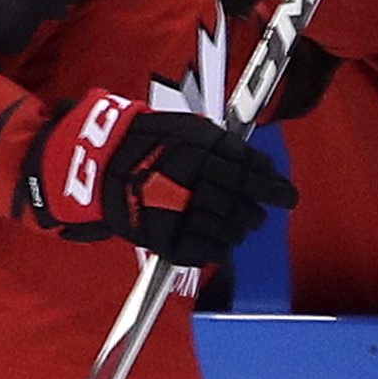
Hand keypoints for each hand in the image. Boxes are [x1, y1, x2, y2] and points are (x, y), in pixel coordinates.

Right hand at [32, 101, 297, 266]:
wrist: (92, 165)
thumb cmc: (142, 142)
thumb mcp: (184, 128)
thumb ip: (220, 143)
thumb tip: (257, 163)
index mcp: (200, 148)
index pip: (250, 169)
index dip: (271, 184)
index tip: (285, 193)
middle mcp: (192, 179)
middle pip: (242, 201)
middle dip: (256, 210)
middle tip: (260, 213)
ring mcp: (179, 211)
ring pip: (229, 228)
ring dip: (240, 230)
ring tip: (241, 228)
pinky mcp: (166, 238)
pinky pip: (206, 251)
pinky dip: (219, 249)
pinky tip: (222, 245)